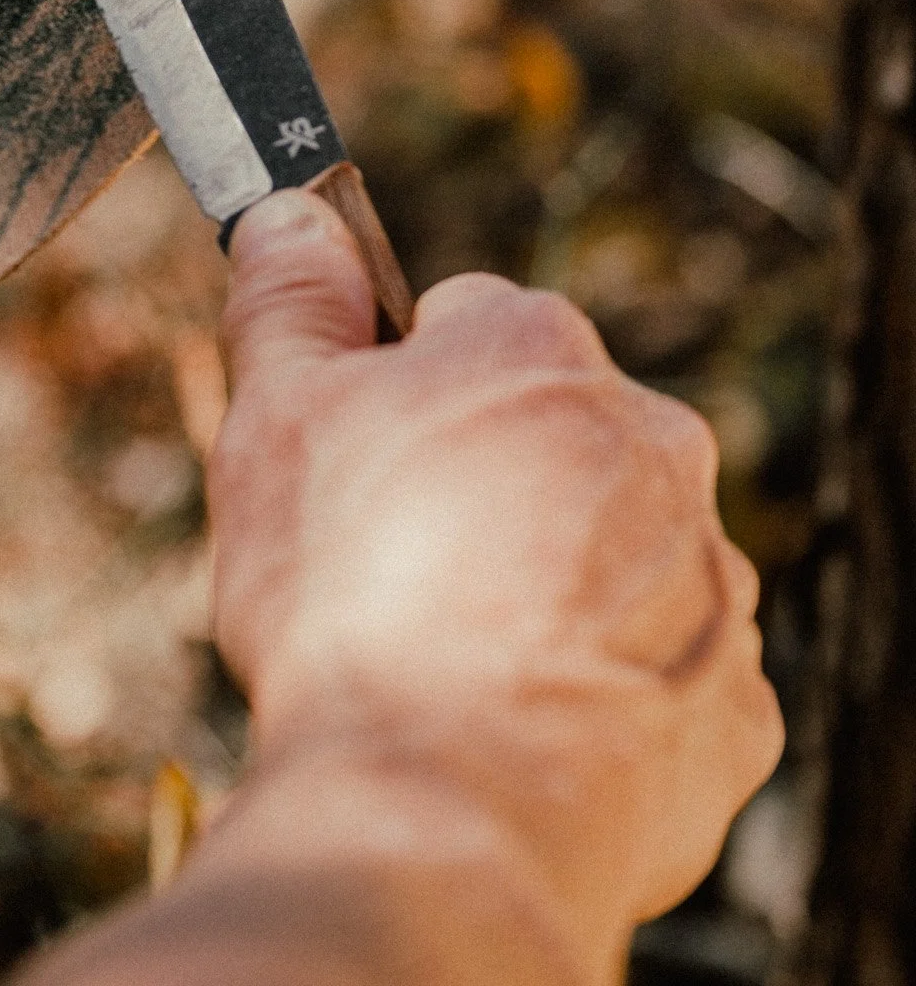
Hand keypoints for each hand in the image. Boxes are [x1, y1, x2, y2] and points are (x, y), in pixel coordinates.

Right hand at [210, 189, 783, 974]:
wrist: (447, 799)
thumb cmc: (349, 590)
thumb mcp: (276, 418)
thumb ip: (289, 301)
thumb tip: (291, 208)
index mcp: (537, 349)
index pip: (460, 320)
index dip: (392, 382)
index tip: (356, 453)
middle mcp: (650, 436)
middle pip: (541, 428)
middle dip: (473, 472)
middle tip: (389, 559)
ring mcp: (707, 568)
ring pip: (602, 539)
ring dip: (538, 571)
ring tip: (445, 650)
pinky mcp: (731, 693)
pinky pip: (652, 655)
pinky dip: (592, 673)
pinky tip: (515, 714)